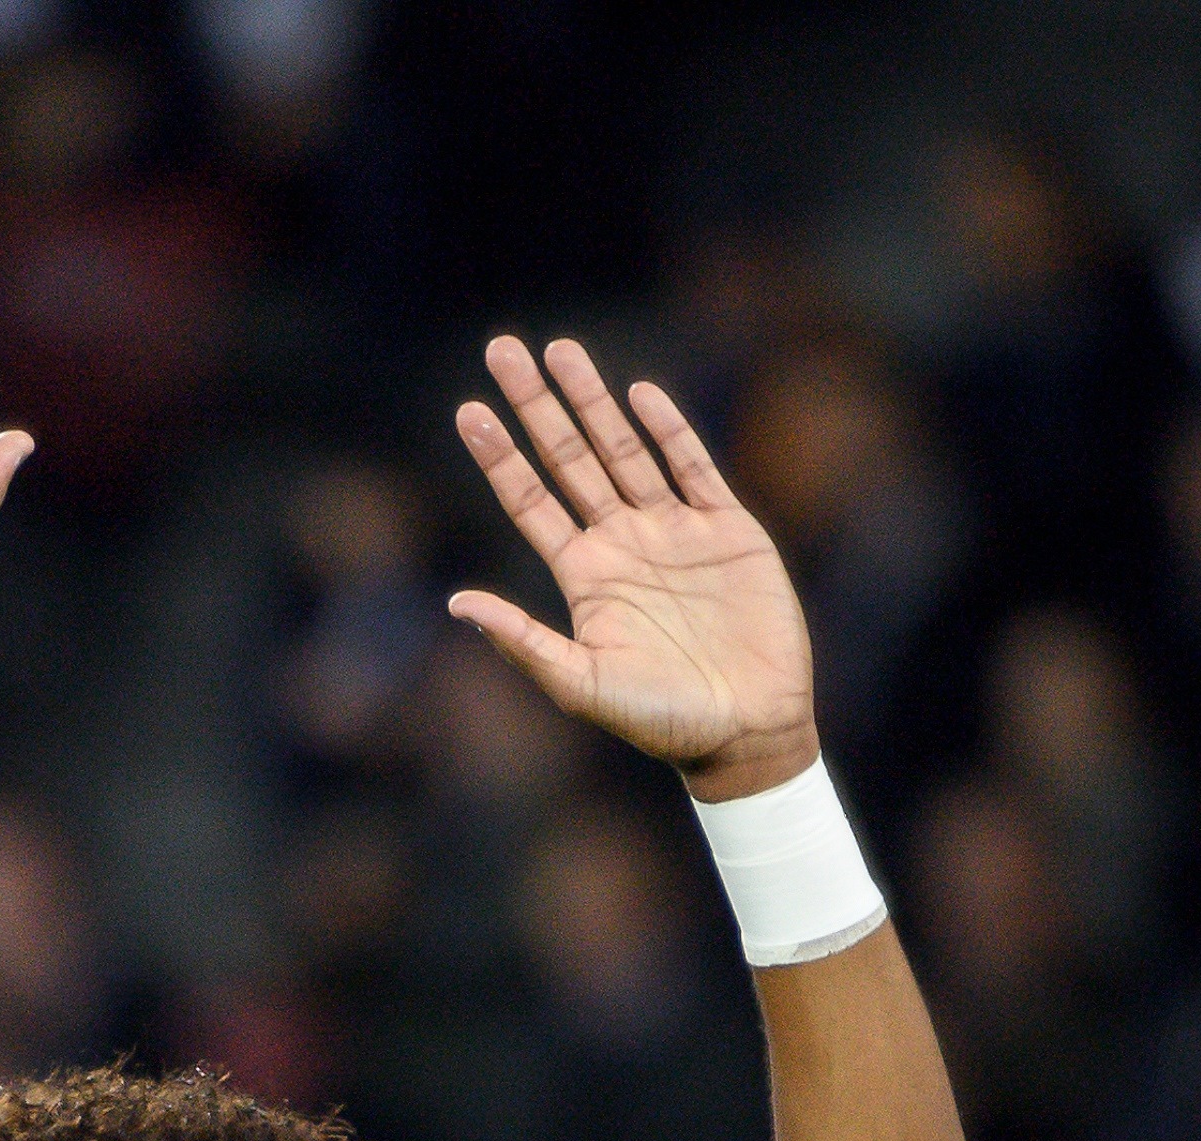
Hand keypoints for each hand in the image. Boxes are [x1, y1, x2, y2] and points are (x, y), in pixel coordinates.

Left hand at [448, 338, 817, 797]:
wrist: (745, 731)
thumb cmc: (659, 721)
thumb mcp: (581, 683)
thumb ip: (523, 641)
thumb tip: (455, 603)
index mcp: (582, 576)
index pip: (530, 500)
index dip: (500, 455)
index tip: (468, 410)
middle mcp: (621, 543)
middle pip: (569, 458)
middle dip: (537, 405)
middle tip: (503, 348)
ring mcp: (674, 532)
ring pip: (625, 449)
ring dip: (593, 401)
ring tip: (561, 350)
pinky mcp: (728, 530)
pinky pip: (693, 468)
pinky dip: (668, 430)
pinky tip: (639, 394)